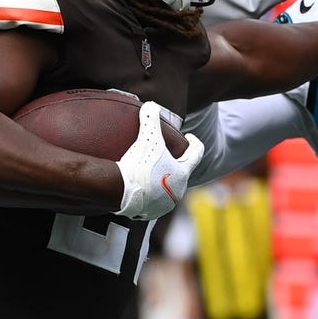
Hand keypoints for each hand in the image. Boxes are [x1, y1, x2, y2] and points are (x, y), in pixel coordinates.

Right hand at [115, 102, 204, 220]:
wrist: (121, 192)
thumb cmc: (139, 165)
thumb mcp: (147, 138)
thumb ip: (150, 119)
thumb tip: (150, 104)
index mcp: (182, 173)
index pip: (196, 154)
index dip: (195, 143)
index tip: (191, 137)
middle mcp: (177, 191)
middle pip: (182, 173)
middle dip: (177, 163)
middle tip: (168, 153)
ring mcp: (164, 205)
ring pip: (167, 190)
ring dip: (163, 181)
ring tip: (154, 171)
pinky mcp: (149, 214)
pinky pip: (152, 202)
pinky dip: (149, 194)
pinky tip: (142, 189)